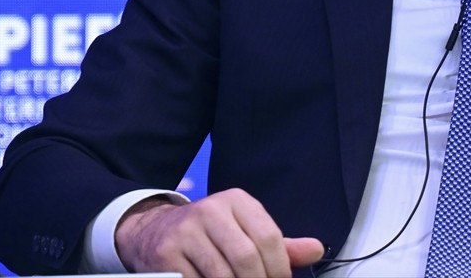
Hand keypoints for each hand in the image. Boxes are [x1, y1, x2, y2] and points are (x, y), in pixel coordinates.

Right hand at [115, 188, 323, 277]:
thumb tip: (316, 250)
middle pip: (246, 258)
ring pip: (222, 275)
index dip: (280, 268)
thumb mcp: (244, 229)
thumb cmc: (211, 234)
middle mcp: (211, 210)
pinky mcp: (166, 254)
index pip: (269, 237)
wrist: (154, 231)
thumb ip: (280, 244)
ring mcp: (186, 232)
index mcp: (236, 201)